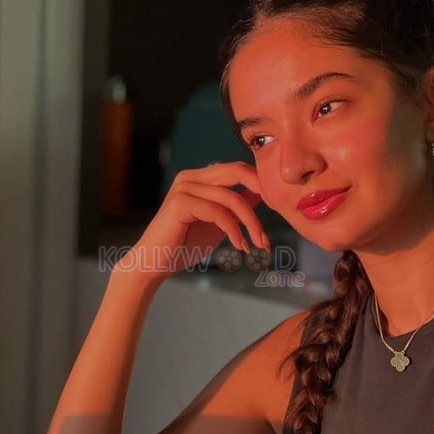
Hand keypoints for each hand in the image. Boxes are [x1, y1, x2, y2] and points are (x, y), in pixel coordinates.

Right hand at [116, 161, 270, 283]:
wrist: (154, 264)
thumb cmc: (184, 245)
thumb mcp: (218, 222)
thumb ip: (236, 206)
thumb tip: (262, 195)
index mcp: (200, 177)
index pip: (238, 169)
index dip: (261, 183)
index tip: (278, 205)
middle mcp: (191, 177)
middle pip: (237, 172)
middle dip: (263, 191)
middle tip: (279, 210)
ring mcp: (184, 188)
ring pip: (231, 197)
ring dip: (251, 223)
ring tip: (258, 244)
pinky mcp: (180, 203)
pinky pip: (218, 212)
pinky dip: (234, 230)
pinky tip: (239, 246)